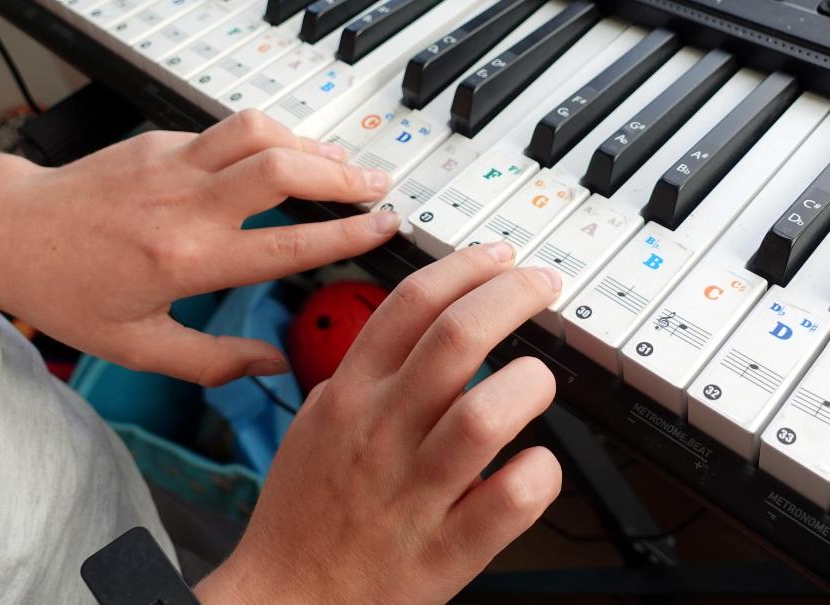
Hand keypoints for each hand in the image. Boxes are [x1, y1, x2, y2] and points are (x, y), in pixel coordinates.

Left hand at [0, 110, 398, 384]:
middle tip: (379, 186)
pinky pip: (229, 129)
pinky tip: (285, 155)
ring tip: (342, 164)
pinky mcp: (160, 139)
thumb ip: (214, 360)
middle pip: (283, 169)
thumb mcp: (138, 346)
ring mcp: (172, 163)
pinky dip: (269, 138)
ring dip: (311, 144)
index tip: (385, 227)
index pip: (287, 243)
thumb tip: (274, 364)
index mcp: (186, 260)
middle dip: (342, 175)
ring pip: (260, 132)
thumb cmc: (65, 291)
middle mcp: (184, 204)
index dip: (347, 233)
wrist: (8, 229)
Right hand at [194, 244, 563, 604]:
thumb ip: (360, 378)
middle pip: (457, 339)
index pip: (410, 303)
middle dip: (512, 296)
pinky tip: (538, 461)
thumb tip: (407, 333)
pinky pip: (510, 499)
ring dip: (526, 384)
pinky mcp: (448, 550)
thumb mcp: (314, 427)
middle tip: (542, 287)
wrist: (287, 602)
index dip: (465, 267)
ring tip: (538, 379)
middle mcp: (383, 434)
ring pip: (485, 415)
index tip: (500, 258)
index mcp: (350, 398)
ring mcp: (416, 492)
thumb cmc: (303, 518)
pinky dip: (538, 472)